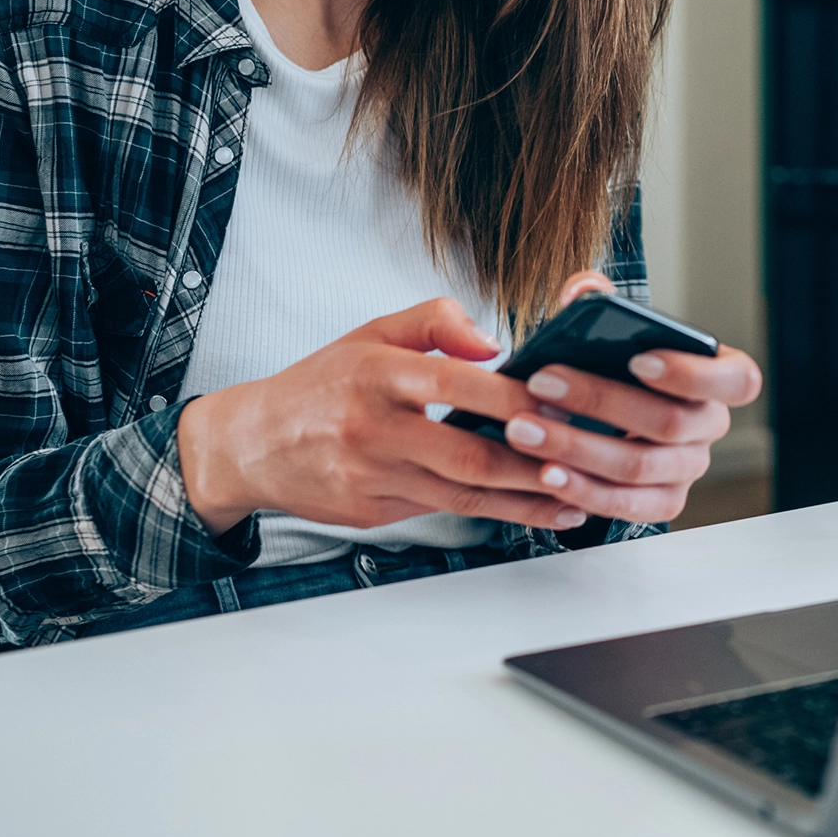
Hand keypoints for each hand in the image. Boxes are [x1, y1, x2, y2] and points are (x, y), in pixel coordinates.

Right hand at [177, 298, 588, 535]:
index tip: (562, 402)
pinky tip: (532, 511)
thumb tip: (493, 342)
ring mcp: (371, 477)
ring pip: (461, 495)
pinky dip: (493, 514)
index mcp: (377, 374)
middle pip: (466, 454)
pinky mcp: (372, 512)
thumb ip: (436, 322)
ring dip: (524, 501)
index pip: (455, 385)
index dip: (513, 399)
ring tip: (576, 498)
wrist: (252, 443)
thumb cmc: (323, 383)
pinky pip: (443, 512)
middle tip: (585, 461)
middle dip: (533, 464)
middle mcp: (373, 429)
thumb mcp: (372, 332)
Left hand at [498, 272, 764, 525]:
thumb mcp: (614, 324)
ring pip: (639, 467)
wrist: (609, 411)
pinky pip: (627, 507)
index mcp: (721, 376)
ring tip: (523, 429)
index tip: (639, 359)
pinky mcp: (662, 503)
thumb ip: (598, 298)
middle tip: (541, 382)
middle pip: (670, 423)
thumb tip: (581, 293)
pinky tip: (545, 473)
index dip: (693, 374)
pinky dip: (583, 491)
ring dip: (576, 448)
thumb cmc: (618, 360)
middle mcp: (710, 426)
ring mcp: (689, 470)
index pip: (738, 381)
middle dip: (600, 401)